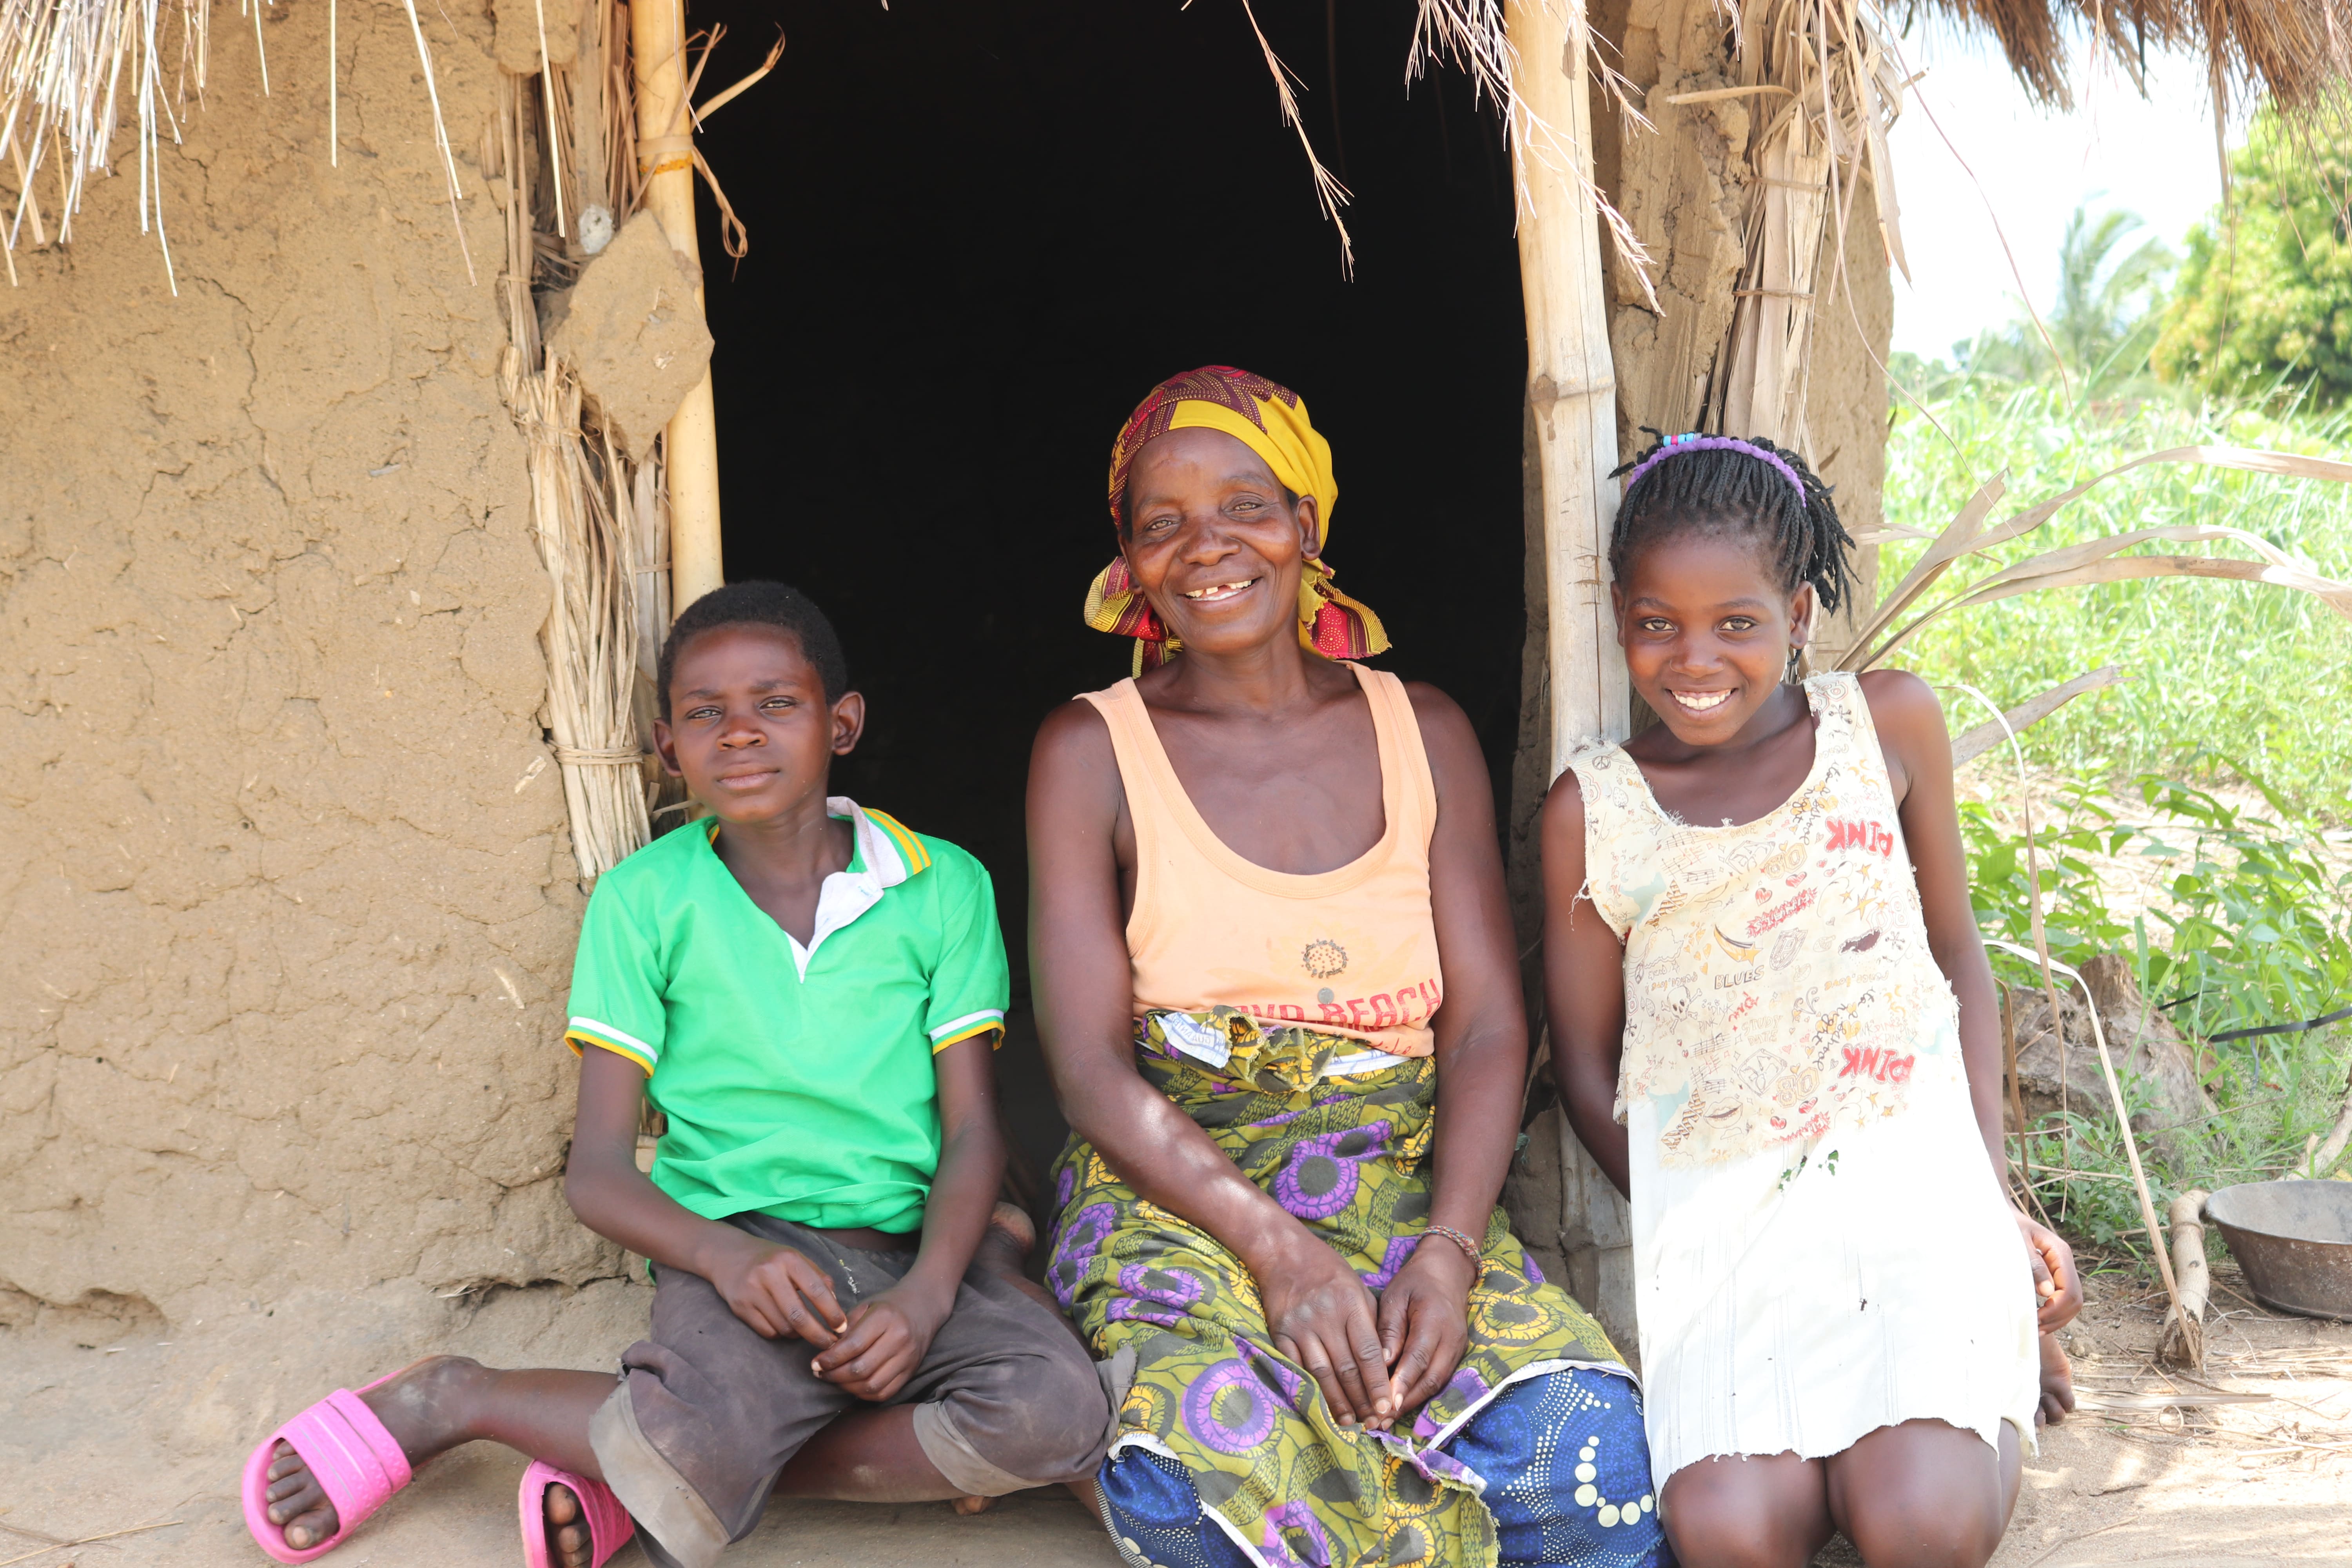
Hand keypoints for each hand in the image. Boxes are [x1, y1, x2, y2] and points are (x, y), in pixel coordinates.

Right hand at [708, 1238, 848, 1345]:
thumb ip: (819, 1278)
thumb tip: (836, 1307)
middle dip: (818, 1335)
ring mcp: (751, 1291)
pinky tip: (783, 1325)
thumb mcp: (797, 1259)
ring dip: (798, 1334)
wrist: (729, 1255)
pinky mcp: (739, 1307)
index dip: (832, 1312)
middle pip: (798, 1316)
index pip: (816, 1290)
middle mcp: (769, 1274)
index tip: (841, 1327)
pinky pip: (767, 1332)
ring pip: (783, 1327)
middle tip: (830, 1343)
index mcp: (789, 1259)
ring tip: (803, 1328)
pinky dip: (780, 1333)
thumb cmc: (772, 1260)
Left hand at [810, 1286, 946, 1401]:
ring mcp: (908, 1359)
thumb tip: (825, 1353)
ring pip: (872, 1385)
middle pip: (861, 1369)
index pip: (854, 1345)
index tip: (815, 1363)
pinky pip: (884, 1393)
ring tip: (833, 1379)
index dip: (831, 1359)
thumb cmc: (888, 1306)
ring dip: (847, 1387)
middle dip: (835, 1375)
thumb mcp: (865, 1306)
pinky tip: (851, 1385)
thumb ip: (845, 1328)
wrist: (922, 1307)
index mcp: (886, 1317)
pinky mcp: (910, 1372)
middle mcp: (900, 1339)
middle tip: (820, 1372)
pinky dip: (863, 1394)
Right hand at [1256, 1234, 1396, 1430]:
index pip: (1369, 1352)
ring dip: (1337, 1401)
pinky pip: (1296, 1367)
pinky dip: (1309, 1388)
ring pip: (1322, 1373)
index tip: (1386, 1408)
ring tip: (1349, 1422)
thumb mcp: (1358, 1288)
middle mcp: (1326, 1317)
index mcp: (1351, 1304)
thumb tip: (1386, 1364)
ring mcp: (1301, 1326)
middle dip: (1361, 1400)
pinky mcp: (1280, 1332)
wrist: (1283, 1253)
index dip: (1377, 1383)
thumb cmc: (1328, 1271)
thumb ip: (1371, 1323)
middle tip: (1372, 1423)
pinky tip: (1319, 1404)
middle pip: (1346, 1368)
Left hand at [1375, 1240, 1474, 1429]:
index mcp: (1434, 1320)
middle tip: (1378, 1423)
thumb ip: (1389, 1329)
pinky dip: (1419, 1396)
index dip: (1403, 1383)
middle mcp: (1451, 1339)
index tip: (1385, 1404)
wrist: (1448, 1272)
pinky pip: (1438, 1380)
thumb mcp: (1396, 1296)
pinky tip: (1399, 1407)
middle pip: (1429, 1379)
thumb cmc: (1415, 1282)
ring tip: (1384, 1422)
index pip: (1418, 1357)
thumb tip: (1381, 1363)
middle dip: (1404, 1403)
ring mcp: (1457, 1349)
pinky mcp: (1456, 1356)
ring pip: (1435, 1384)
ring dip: (1411, 1405)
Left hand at [2017, 1210, 2081, 1330]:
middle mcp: (2064, 1261)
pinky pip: (2061, 1297)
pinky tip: (2039, 1317)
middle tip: (2036, 1329)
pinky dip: (2053, 1311)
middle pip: (2075, 1299)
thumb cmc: (2006, 1225)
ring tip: (2037, 1327)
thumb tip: (2047, 1293)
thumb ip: (2033, 1265)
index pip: (2069, 1290)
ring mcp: (2061, 1268)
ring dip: (2057, 1317)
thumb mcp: (2016, 1242)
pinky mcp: (2053, 1273)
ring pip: (2071, 1302)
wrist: (2000, 1213)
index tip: (2037, 1319)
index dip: (2056, 1309)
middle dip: (2058, 1317)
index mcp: (2060, 1252)